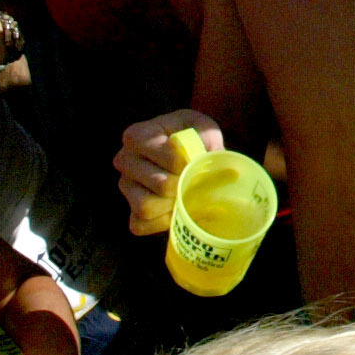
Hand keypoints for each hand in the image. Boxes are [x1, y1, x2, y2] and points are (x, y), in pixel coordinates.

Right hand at [116, 109, 218, 235]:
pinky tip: (175, 208)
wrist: (185, 150)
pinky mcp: (131, 210)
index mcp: (137, 136)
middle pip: (161, 185)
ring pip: (146, 207)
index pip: (171, 158)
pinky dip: (163, 222)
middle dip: (185, 186)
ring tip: (184, 193)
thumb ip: (210, 144)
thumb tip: (230, 174)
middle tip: (194, 180)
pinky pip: (141, 225)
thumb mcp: (203, 129)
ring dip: (172, 205)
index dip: (190, 164)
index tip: (198, 161)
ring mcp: (126, 187)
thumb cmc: (192, 136)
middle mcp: (124, 160)